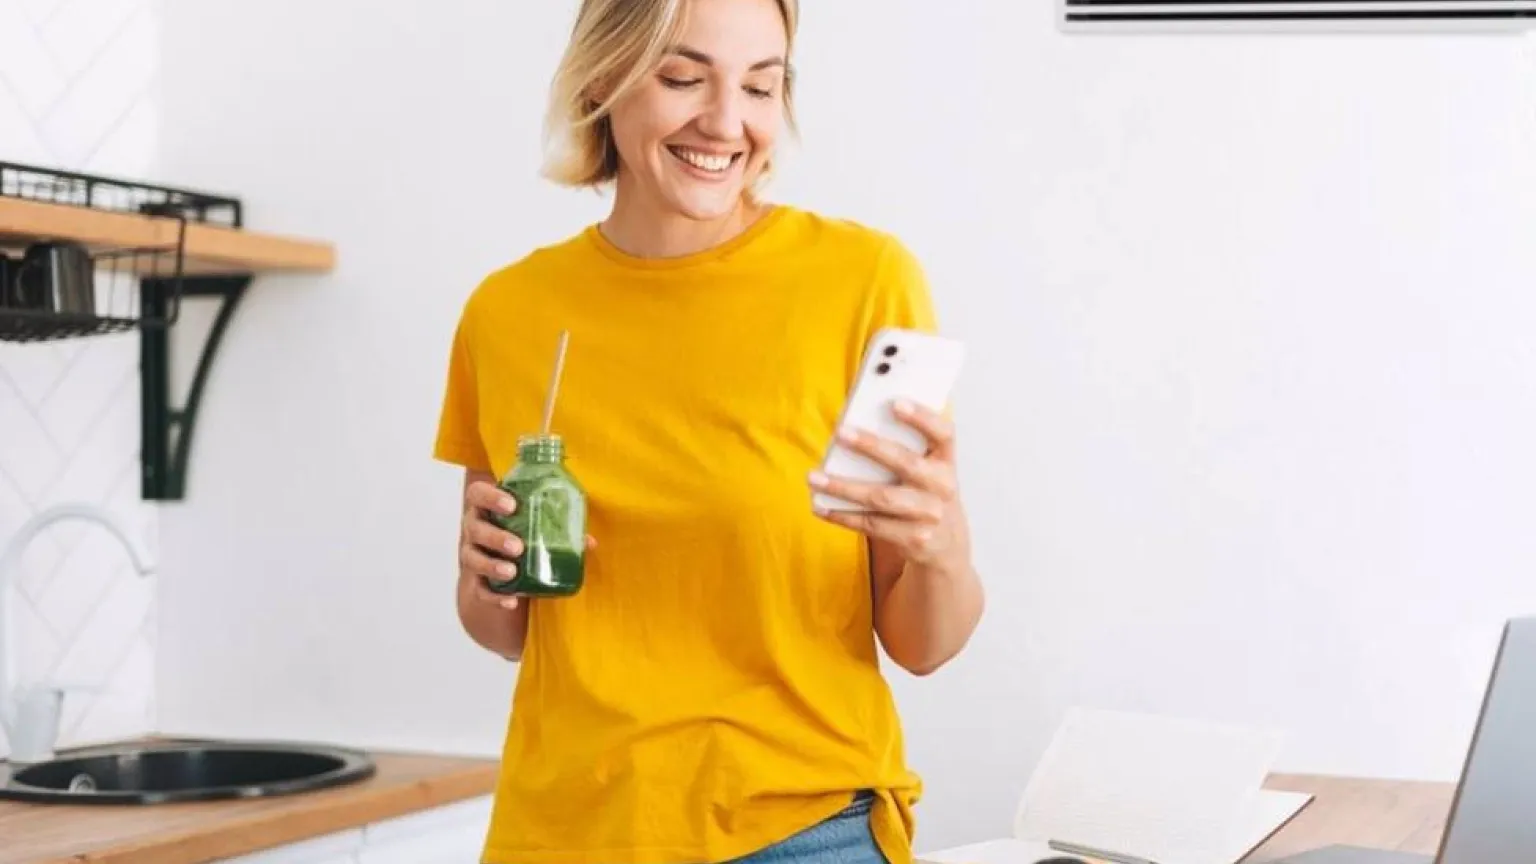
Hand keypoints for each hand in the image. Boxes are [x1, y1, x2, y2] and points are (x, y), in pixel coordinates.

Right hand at [459, 479, 595, 610]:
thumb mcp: (536, 527)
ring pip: (473, 559)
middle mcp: (474, 530)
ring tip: (512, 572)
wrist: (504, 566)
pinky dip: (495, 597)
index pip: (478, 494)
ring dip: (492, 565)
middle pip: (474, 529)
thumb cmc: (521, 534)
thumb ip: (559, 529)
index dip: (491, 497)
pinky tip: (511, 601)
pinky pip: (480, 590)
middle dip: (495, 537)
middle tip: (518, 547)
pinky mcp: (476, 581)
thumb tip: (589, 542)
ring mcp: (472, 555)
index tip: (512, 505)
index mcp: (487, 508)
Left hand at [809, 400, 968, 573]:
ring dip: (843, 487)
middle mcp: (943, 487)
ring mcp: (930, 516)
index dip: (923, 417)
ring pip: (881, 497)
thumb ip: (906, 449)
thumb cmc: (925, 495)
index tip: (895, 402)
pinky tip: (820, 506)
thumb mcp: (928, 471)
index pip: (943, 433)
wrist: (946, 546)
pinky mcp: (913, 539)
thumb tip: (856, 426)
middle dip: (871, 446)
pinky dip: (842, 516)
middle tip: (840, 434)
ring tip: (813, 477)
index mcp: (946, 461)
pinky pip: (871, 525)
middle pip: (906, 463)